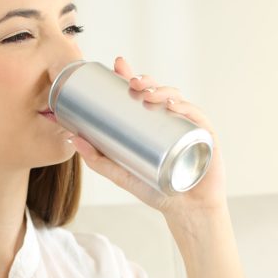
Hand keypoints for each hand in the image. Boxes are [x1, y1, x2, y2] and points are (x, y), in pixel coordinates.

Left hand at [68, 56, 227, 218]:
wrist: (185, 212)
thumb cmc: (156, 190)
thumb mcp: (121, 173)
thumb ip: (97, 158)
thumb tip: (71, 137)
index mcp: (154, 123)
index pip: (142, 93)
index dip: (132, 75)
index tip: (118, 65)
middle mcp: (172, 120)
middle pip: (159, 92)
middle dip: (145, 81)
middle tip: (131, 82)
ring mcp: (189, 127)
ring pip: (177, 100)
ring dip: (162, 91)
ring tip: (146, 93)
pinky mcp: (206, 138)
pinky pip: (197, 118)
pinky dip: (186, 109)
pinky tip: (172, 106)